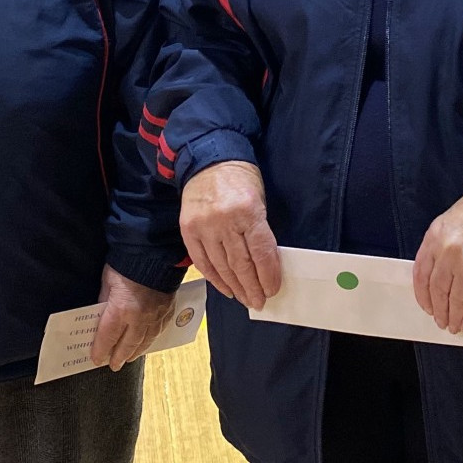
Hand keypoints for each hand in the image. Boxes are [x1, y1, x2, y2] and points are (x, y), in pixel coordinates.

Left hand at [90, 266, 173, 370]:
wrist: (155, 251)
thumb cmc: (127, 263)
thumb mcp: (107, 282)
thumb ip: (105, 301)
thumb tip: (101, 315)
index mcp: (120, 310)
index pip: (107, 338)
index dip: (100, 351)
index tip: (96, 359)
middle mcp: (139, 318)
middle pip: (127, 345)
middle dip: (118, 357)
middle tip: (113, 365)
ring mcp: (155, 316)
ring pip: (145, 342)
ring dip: (135, 352)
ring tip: (129, 358)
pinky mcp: (167, 310)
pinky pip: (158, 331)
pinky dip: (150, 340)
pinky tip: (146, 342)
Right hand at [179, 160, 281, 309]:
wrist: (207, 160)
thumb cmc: (240, 179)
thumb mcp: (259, 199)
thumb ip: (261, 230)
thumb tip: (266, 266)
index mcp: (248, 210)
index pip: (261, 251)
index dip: (268, 275)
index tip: (273, 289)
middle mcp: (224, 221)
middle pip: (241, 264)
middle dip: (252, 287)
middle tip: (259, 302)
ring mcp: (204, 227)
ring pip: (221, 267)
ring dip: (235, 287)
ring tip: (245, 299)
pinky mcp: (188, 230)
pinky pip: (202, 262)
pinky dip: (215, 279)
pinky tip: (226, 289)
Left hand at [412, 178, 462, 335]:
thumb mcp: (450, 221)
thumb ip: (441, 246)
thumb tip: (440, 280)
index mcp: (435, 236)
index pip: (421, 274)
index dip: (424, 296)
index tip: (427, 307)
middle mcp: (449, 251)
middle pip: (438, 290)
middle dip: (440, 310)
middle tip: (442, 321)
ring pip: (457, 299)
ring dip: (455, 317)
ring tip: (455, 325)